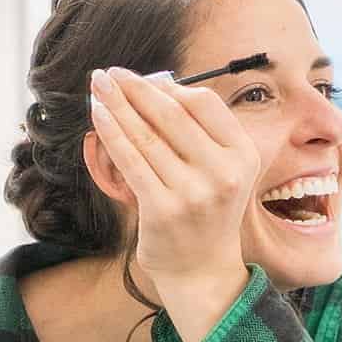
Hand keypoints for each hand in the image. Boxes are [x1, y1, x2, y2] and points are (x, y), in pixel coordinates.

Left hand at [88, 67, 259, 315]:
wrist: (202, 269)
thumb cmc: (206, 211)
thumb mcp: (222, 170)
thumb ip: (200, 133)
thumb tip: (154, 87)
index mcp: (243, 154)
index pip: (204, 104)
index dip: (169, 86)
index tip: (143, 79)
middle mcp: (223, 172)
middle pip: (172, 114)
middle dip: (136, 88)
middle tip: (111, 73)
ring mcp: (194, 192)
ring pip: (147, 136)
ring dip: (117, 105)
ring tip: (98, 85)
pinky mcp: (163, 209)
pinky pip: (131, 161)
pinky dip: (112, 133)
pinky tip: (98, 114)